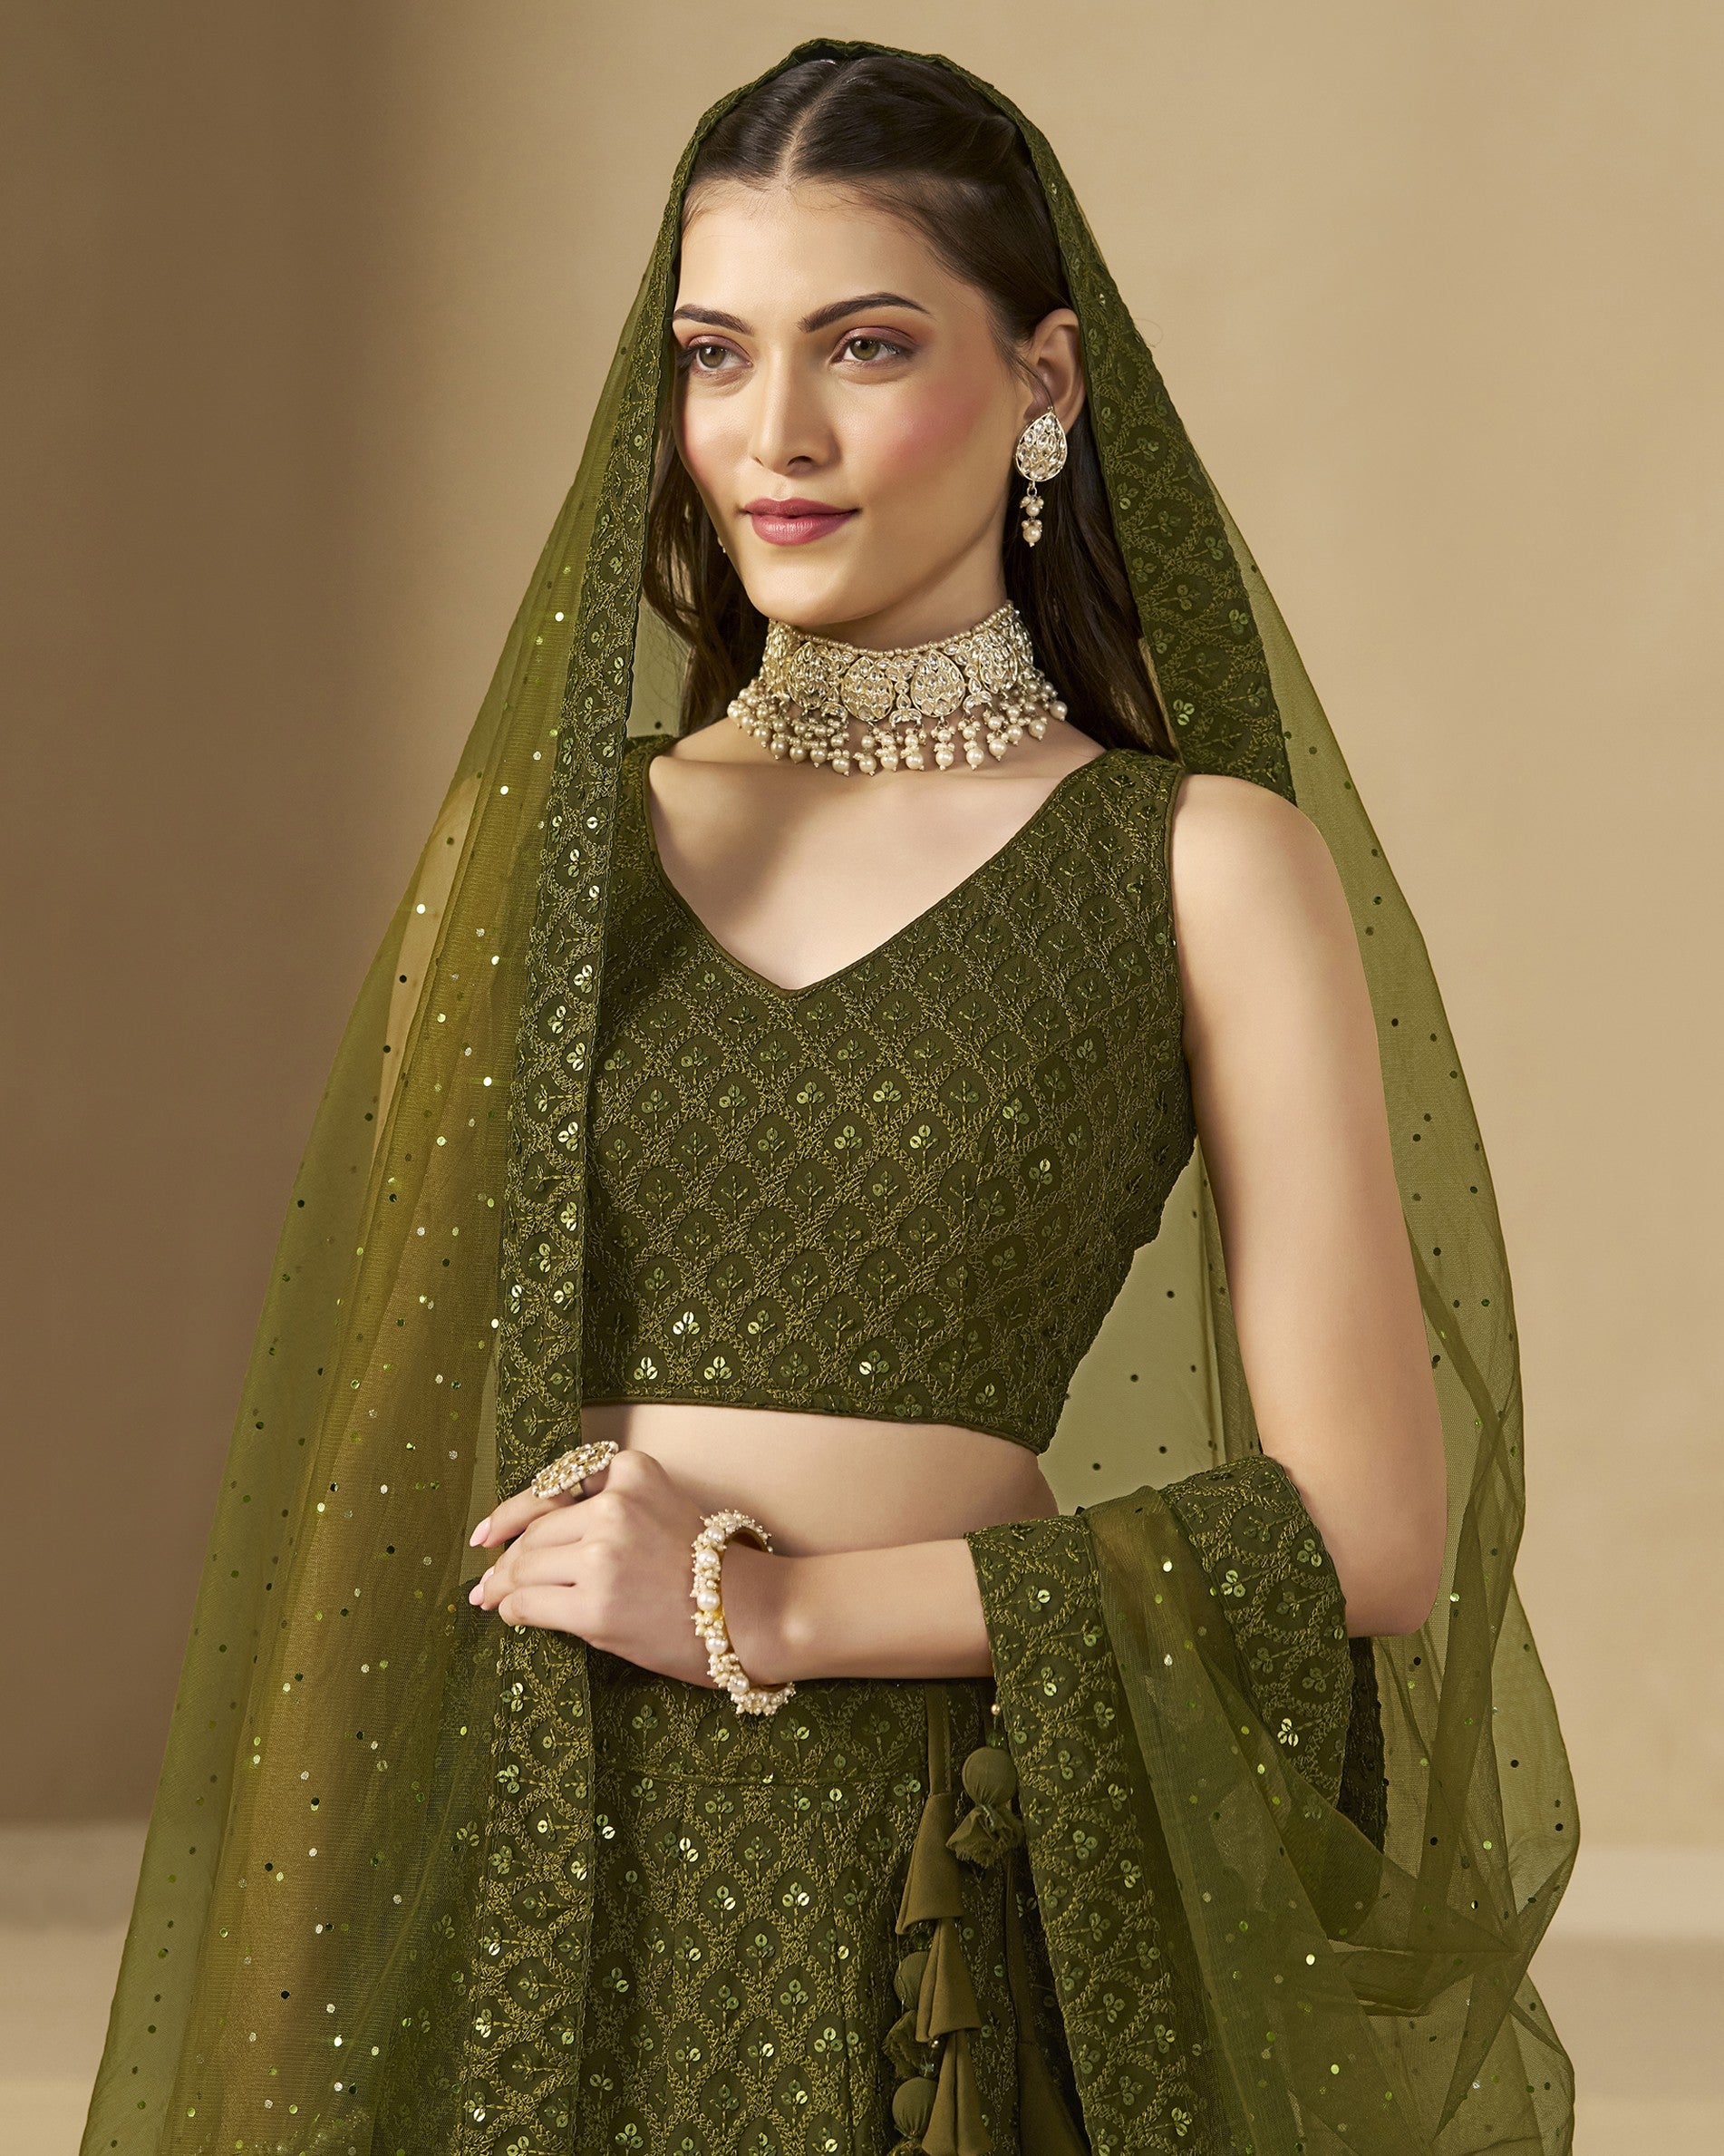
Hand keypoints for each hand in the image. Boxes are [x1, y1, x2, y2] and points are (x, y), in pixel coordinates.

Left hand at [467, 1447, 717, 1682]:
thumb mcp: (656, 1510)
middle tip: (486, 1583)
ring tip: (493, 1601)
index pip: (551, 1490)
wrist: (747, 1612)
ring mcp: (604, 1556)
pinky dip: (516, 1610)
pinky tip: (515, 1616)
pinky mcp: (596, 1606)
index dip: (510, 1514)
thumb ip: (600, 1510)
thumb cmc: (703, 1566)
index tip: (486, 1533)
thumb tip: (519, 1538)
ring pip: (525, 1567)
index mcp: (630, 1472)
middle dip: (505, 1559)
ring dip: (504, 1587)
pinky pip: (531, 1604)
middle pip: (535, 1532)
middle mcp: (615, 1507)